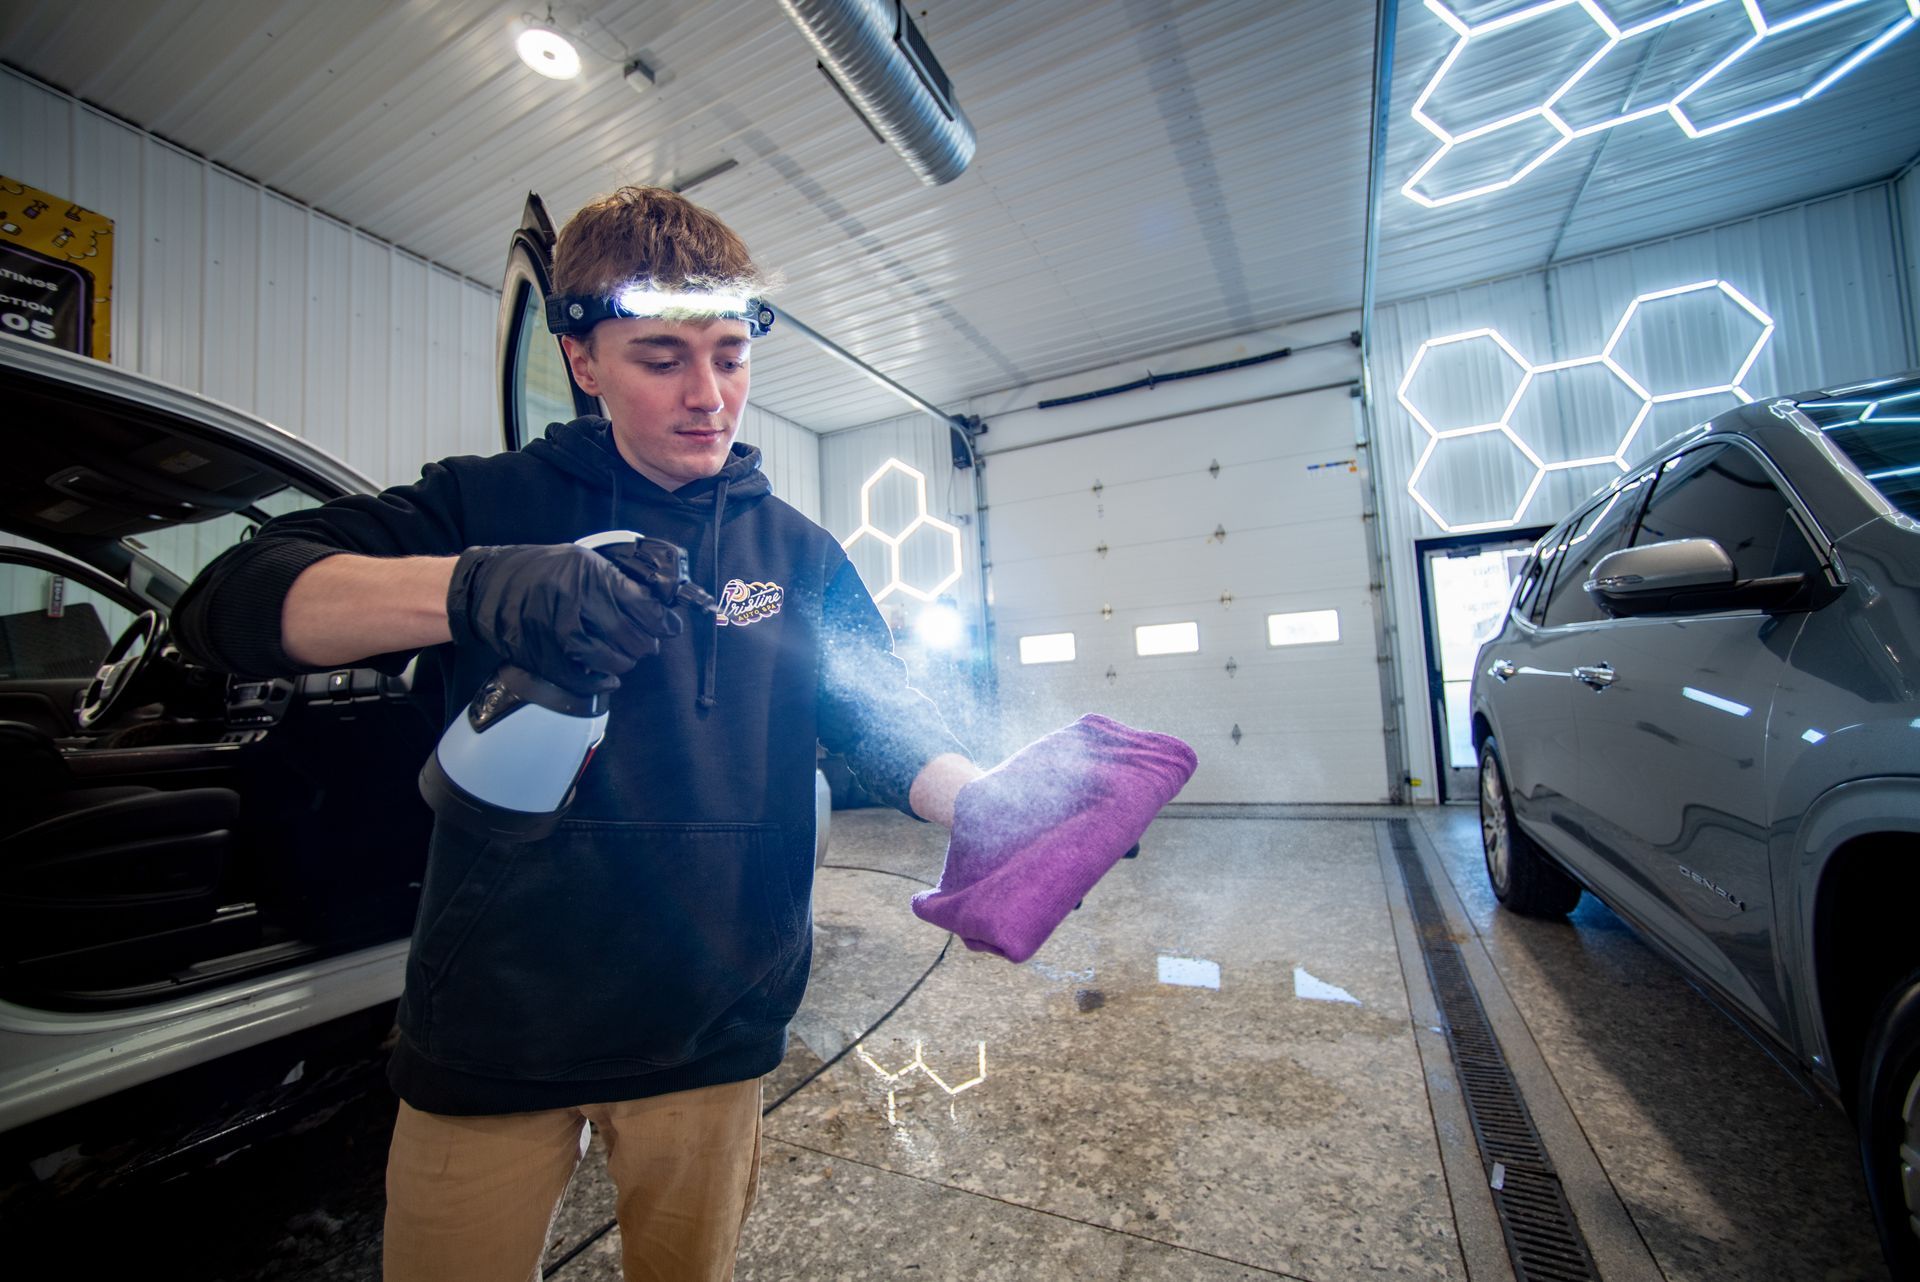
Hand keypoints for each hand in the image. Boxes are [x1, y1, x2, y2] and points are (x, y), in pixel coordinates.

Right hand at [446, 543, 683, 693]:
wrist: (488, 586)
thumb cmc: (539, 571)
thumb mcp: (581, 562)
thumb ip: (614, 581)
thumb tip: (652, 605)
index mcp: (590, 575)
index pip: (642, 606)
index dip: (663, 622)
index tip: (671, 628)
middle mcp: (576, 602)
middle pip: (630, 636)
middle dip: (645, 644)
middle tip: (646, 644)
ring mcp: (558, 631)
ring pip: (609, 658)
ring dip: (624, 663)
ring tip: (625, 658)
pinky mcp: (544, 655)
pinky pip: (581, 678)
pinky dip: (600, 683)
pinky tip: (608, 679)